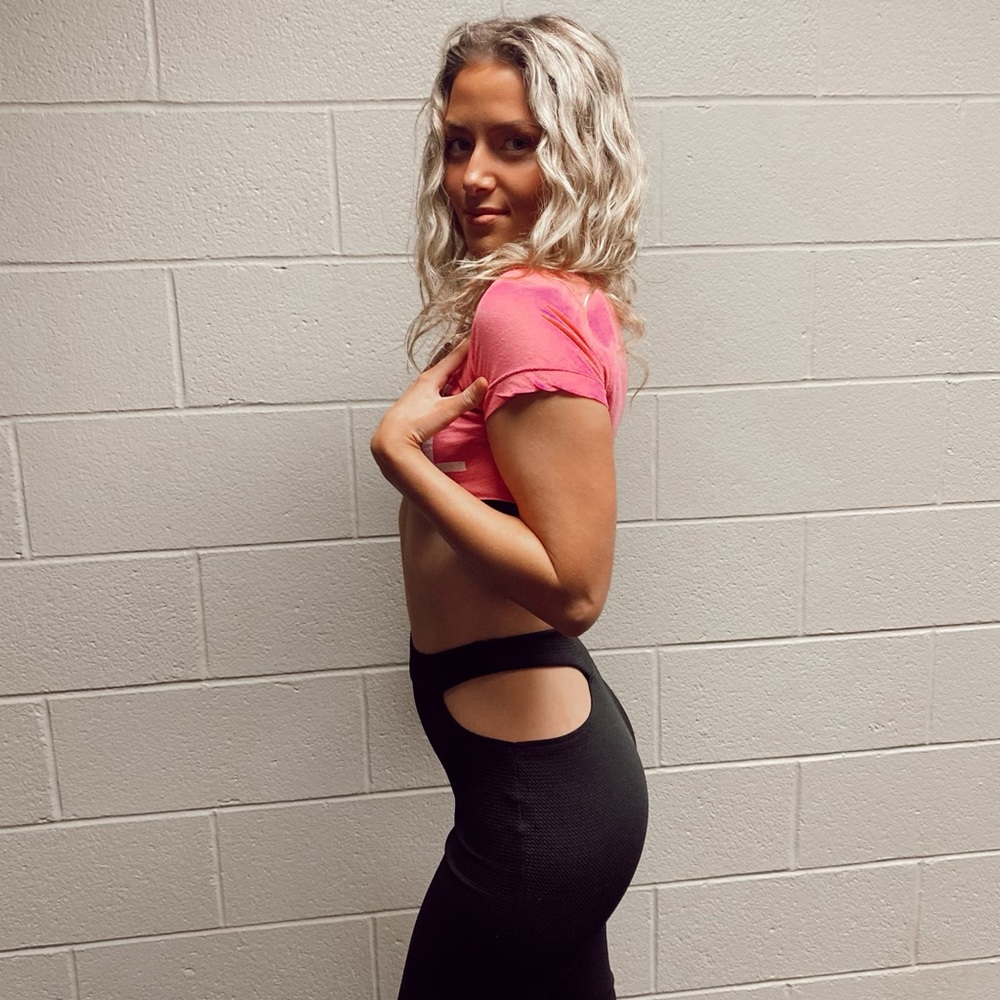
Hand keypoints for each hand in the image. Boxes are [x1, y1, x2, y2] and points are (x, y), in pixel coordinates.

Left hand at [371, 338, 487, 477]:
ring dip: (454, 372)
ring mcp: (420, 392)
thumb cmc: (414, 423)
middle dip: (462, 357)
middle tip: (474, 348)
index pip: (453, 357)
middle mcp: (424, 382)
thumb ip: (467, 397)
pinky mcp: (418, 404)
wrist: (392, 439)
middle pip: (447, 365)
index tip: (477, 334)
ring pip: (441, 377)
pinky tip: (449, 390)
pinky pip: (437, 388)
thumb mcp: (446, 410)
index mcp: (431, 378)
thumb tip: (484, 382)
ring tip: (465, 367)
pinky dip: (447, 385)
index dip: (467, 346)